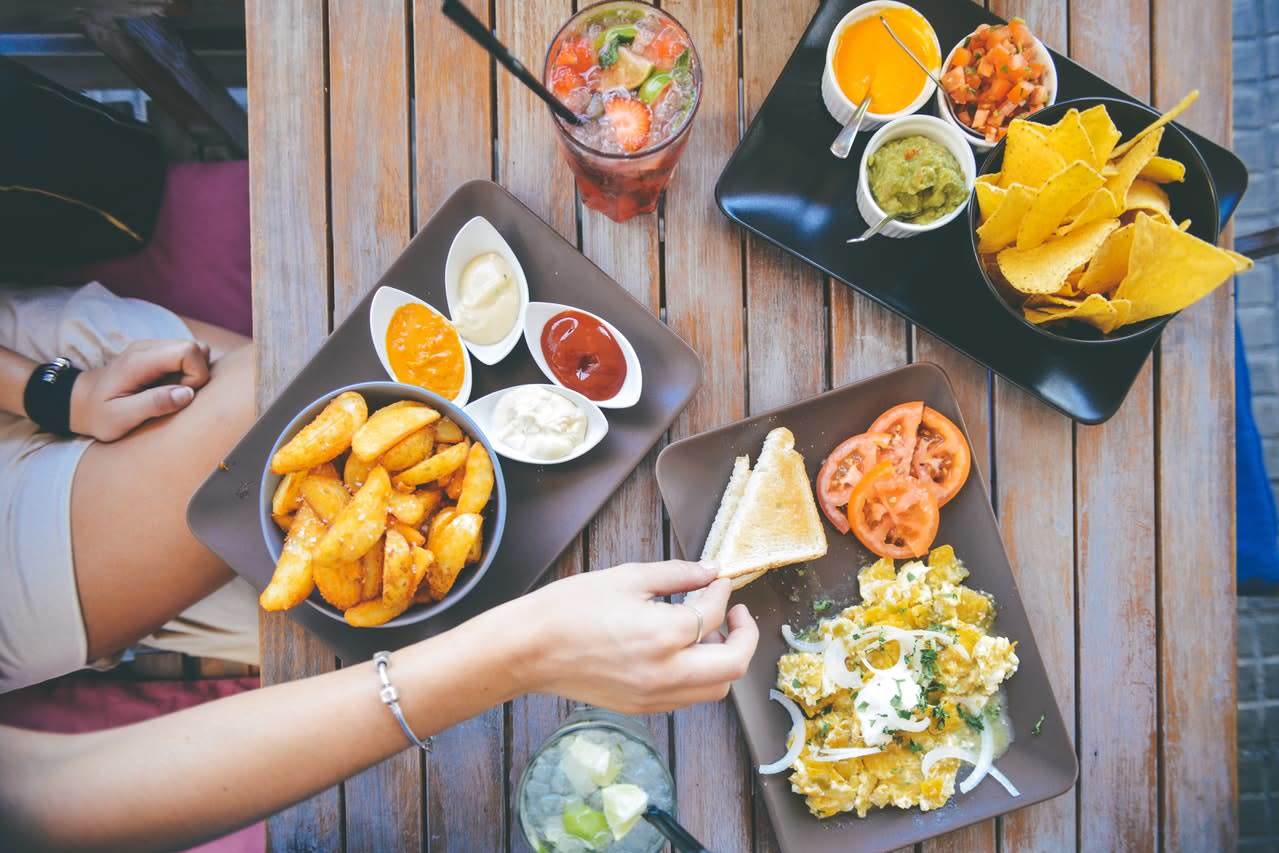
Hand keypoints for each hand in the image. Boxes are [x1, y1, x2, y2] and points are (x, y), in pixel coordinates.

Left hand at [69, 339, 211, 441]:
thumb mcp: (120, 418)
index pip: (188, 351)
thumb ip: (154, 404)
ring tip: (170, 392)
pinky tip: (168, 387)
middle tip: (174, 395)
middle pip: (196, 348)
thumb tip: (187, 393)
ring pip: (195, 350)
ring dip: (193, 374)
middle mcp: (148, 347)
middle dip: (197, 375)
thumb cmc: (99, 414)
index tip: (180, 397)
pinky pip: (187, 356)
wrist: (79, 401)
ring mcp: (152, 347)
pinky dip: (186, 372)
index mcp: (140, 360)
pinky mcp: (157, 353)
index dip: (196, 375)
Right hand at [515, 561, 758, 713]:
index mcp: (663, 635)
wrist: (530, 648)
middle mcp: (666, 673)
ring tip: (709, 633)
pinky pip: (689, 697)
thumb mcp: (628, 578)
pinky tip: (683, 651)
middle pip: (734, 664)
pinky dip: (700, 675)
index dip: (722, 592)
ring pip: (716, 688)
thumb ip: (677, 575)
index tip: (719, 580)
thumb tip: (710, 571)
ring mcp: (655, 697)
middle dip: (745, 635)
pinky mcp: (643, 708)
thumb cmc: (570, 608)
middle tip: (736, 613)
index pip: (713, 614)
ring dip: (724, 660)